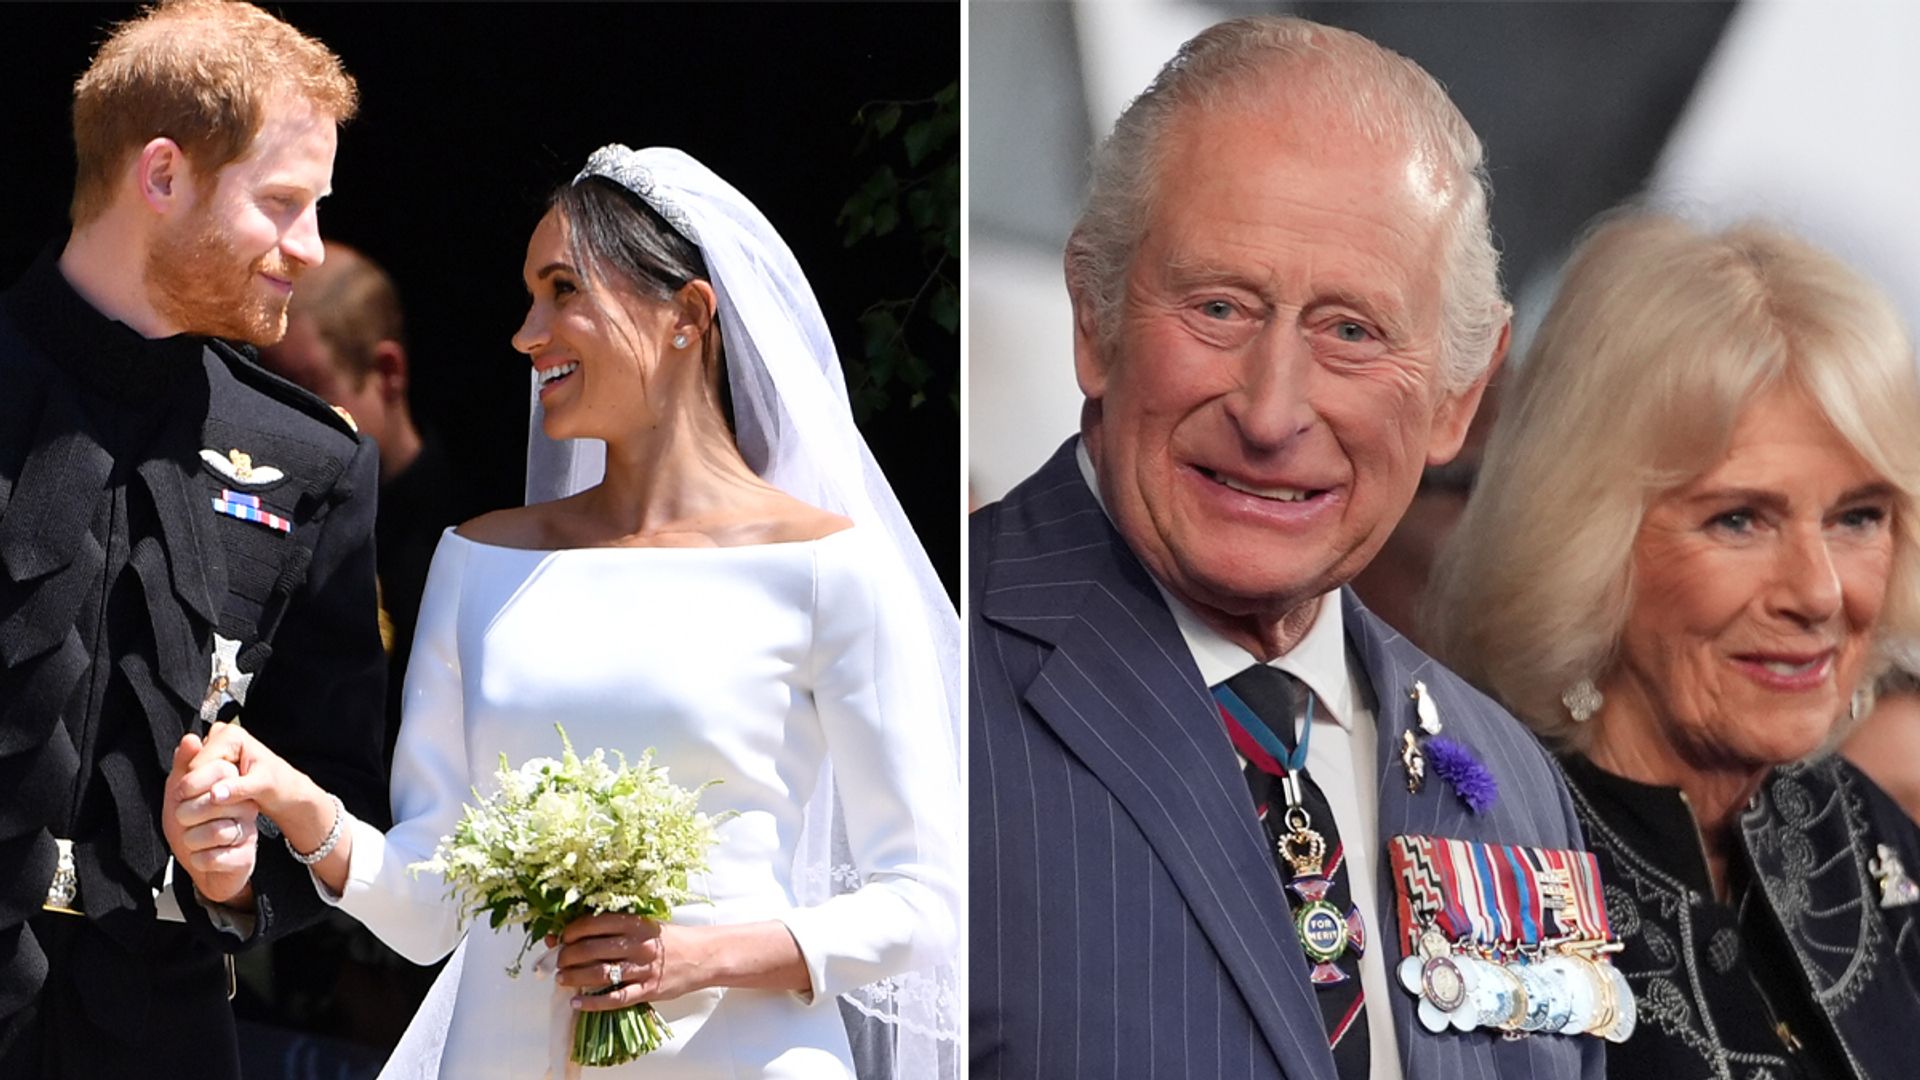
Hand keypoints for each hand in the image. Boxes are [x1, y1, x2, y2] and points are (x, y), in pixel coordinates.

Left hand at [163, 731, 258, 904]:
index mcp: (231, 788)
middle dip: (186, 815)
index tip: (179, 796)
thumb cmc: (191, 827)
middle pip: (214, 801)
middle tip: (182, 820)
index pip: (218, 771)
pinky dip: (200, 860)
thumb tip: (190, 737)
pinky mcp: (245, 856)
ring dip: (192, 840)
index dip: (190, 785)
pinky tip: (200, 857)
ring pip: (217, 830)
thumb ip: (184, 767)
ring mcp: (248, 832)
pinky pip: (216, 856)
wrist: (202, 869)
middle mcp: (245, 807)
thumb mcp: (180, 795)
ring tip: (191, 841)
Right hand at [183, 721, 299, 818]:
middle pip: (191, 770)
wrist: (285, 791)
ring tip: (226, 800)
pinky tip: (220, 799)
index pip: (197, 767)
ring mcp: (212, 749)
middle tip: (226, 800)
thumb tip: (214, 794)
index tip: (222, 800)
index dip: (204, 788)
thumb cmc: (278, 786)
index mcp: (230, 735)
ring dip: (202, 793)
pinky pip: (195, 781)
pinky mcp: (209, 762)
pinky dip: (204, 793)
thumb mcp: (262, 787)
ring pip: (190, 778)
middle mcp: (217, 736)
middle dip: (203, 790)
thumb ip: (239, 789)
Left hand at [554, 914, 708, 1008]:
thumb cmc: (668, 939)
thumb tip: (578, 932)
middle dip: (567, 956)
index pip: (594, 924)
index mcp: (635, 923)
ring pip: (600, 974)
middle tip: (558, 961)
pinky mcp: (648, 990)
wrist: (702, 956)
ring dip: (574, 977)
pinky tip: (578, 1002)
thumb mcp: (644, 925)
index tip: (561, 938)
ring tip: (561, 979)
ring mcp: (643, 969)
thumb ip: (615, 928)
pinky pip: (616, 998)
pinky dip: (593, 1002)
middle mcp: (637, 944)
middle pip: (592, 950)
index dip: (571, 931)